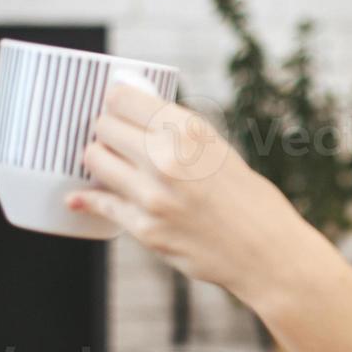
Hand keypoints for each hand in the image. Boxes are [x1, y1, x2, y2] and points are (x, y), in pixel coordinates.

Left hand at [65, 84, 319, 306]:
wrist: (267, 252)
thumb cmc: (249, 200)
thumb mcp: (219, 150)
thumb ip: (178, 134)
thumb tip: (134, 115)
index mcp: (190, 131)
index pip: (122, 98)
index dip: (115, 101)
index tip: (116, 107)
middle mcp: (168, 159)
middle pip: (103, 125)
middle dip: (106, 130)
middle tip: (115, 138)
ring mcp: (153, 196)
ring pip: (94, 159)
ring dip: (99, 160)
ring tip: (112, 165)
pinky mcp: (144, 229)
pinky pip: (100, 202)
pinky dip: (90, 198)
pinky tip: (85, 195)